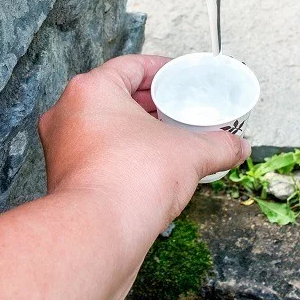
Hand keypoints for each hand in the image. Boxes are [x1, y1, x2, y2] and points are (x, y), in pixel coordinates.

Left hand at [38, 54, 250, 234]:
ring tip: (168, 139)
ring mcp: (61, 148)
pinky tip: (150, 168)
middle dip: (150, 104)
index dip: (160, 70)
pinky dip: (122, 155)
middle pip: (115, 96)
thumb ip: (218, 145)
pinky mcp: (64, 179)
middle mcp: (67, 114)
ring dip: (135, 131)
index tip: (180, 78)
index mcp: (91, 91)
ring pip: (103, 128)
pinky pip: (97, 155)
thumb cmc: (131, 179)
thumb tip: (238, 147)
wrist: (99, 233)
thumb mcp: (190, 153)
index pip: (129, 66)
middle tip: (179, 109)